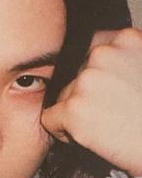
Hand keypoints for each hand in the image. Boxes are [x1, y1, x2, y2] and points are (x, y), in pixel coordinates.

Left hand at [42, 28, 141, 176]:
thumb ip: (125, 59)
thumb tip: (98, 61)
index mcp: (126, 40)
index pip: (90, 48)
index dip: (93, 72)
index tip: (105, 89)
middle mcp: (103, 54)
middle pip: (74, 75)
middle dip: (86, 95)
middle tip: (113, 113)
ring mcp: (87, 81)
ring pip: (62, 96)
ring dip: (77, 112)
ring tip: (108, 126)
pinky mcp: (74, 109)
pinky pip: (50, 118)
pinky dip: (63, 131)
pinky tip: (90, 137)